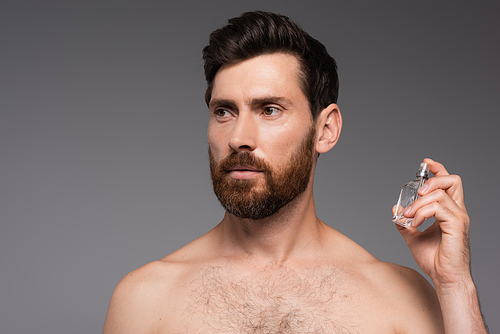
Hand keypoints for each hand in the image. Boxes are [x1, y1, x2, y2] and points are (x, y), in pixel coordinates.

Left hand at [395, 158, 470, 284]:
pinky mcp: (456, 225)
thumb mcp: (413, 238)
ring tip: (409, 217)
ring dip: (418, 203)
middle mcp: (456, 211)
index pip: (448, 183)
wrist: (444, 278)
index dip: (438, 169)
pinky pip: (437, 208)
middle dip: (432, 180)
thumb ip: (405, 223)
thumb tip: (395, 210)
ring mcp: (458, 217)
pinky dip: (421, 213)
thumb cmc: (434, 259)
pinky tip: (415, 223)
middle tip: (416, 193)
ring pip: (439, 194)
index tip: (425, 163)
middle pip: (452, 181)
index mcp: (448, 211)